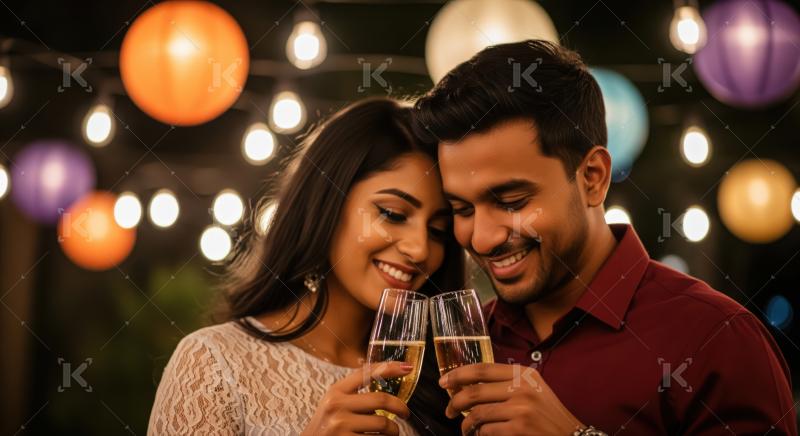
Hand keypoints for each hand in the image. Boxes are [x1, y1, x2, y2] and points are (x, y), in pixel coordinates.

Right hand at [302, 361, 412, 435]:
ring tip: (391, 433)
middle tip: (405, 413)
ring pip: (383, 423)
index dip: (390, 368)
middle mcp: (337, 405)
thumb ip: (354, 394)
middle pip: (381, 399)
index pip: (366, 373)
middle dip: (400, 407)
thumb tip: (386, 386)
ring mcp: (341, 424)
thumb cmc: (327, 426)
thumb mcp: (335, 403)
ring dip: (394, 430)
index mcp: (336, 391)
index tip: (407, 368)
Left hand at [440, 363, 583, 435]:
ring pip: (477, 414)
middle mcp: (522, 388)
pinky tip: (481, 435)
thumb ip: (506, 383)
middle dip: (454, 403)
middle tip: (449, 411)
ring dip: (466, 424)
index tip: (444, 382)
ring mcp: (521, 410)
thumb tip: (468, 385)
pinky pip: (486, 431)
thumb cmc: (547, 415)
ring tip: (465, 428)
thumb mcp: (532, 389)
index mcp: (523, 374)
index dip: (458, 375)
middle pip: (474, 392)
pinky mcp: (519, 430)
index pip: (481, 369)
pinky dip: (479, 435)